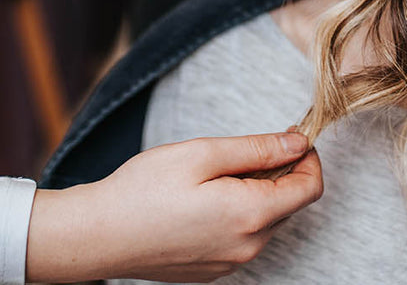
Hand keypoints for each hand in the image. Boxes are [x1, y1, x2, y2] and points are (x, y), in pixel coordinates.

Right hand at [25, 131, 323, 282]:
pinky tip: (202, 200)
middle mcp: (248, 247)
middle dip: (279, 172)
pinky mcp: (213, 270)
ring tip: (214, 176)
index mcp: (251, 215)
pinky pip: (242, 237)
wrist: (97, 236)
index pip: (310, 188)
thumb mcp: (203, 153)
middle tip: (243, 150)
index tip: (290, 135)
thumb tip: (299, 142)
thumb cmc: (144, 190)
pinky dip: (237, 214)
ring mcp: (230, 263)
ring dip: (257, 193)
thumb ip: (258, 148)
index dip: (308, 157)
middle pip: (289, 204)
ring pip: (266, 221)